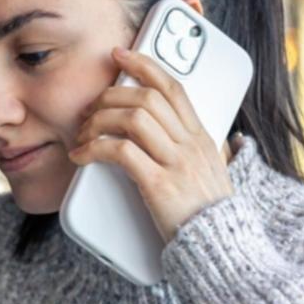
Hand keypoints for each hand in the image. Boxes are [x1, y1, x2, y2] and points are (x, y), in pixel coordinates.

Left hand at [69, 47, 234, 242]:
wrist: (222, 249)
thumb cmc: (208, 216)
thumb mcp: (209, 175)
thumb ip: (192, 153)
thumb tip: (171, 139)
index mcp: (202, 138)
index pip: (173, 87)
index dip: (144, 65)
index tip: (119, 55)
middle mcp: (191, 144)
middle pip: (146, 98)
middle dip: (110, 96)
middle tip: (89, 109)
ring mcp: (177, 163)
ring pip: (132, 118)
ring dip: (98, 121)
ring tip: (82, 135)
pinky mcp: (159, 184)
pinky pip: (120, 151)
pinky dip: (94, 148)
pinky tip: (81, 156)